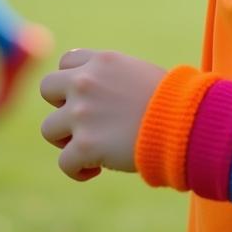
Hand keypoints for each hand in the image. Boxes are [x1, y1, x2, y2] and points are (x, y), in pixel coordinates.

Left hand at [39, 48, 165, 181]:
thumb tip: (100, 92)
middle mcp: (86, 82)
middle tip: (82, 121)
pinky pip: (64, 163)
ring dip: (66, 140)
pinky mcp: (84, 145)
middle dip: (61, 106)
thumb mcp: (139, 72)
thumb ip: (111, 77)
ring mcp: (81, 113)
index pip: (66, 61)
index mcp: (102, 61)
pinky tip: (95, 169)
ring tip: (90, 148)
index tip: (88, 96)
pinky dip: (77, 170)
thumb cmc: (171, 100)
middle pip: (47, 89)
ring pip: (49, 129)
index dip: (73, 80)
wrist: (184, 122)